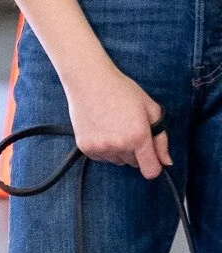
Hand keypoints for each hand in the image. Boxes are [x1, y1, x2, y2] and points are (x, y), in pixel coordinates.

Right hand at [65, 61, 169, 177]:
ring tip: (113, 128)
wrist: (89, 81)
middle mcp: (119, 145)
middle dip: (135, 152)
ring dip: (119, 150)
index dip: (154, 165)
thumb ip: (161, 139)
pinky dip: (104, 148)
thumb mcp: (150, 110)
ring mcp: (100, 147)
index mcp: (138, 137)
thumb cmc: (122, 91)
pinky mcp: (85, 147)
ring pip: (117, 160)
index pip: (151, 171)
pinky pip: (101, 157)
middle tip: (128, 130)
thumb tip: (166, 162)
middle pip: (134, 164)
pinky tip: (102, 130)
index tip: (151, 158)